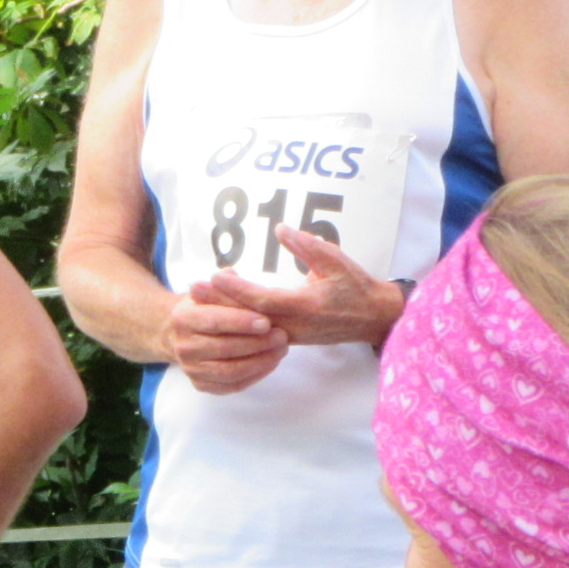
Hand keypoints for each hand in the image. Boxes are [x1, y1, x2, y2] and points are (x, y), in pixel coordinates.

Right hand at [161, 285, 288, 394]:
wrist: (179, 335)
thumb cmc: (204, 310)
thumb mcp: (208, 292)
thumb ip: (223, 286)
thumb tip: (231, 273)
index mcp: (182, 318)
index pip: (213, 321)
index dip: (241, 322)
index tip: (266, 321)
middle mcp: (182, 345)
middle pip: (225, 348)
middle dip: (258, 343)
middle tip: (283, 336)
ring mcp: (190, 368)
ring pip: (230, 371)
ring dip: (260, 362)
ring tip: (281, 350)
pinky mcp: (201, 384)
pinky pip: (232, 385)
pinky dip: (255, 376)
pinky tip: (271, 363)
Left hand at [208, 229, 403, 349]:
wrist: (375, 318)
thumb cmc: (356, 286)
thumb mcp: (337, 261)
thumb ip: (308, 246)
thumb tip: (280, 229)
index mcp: (307, 306)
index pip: (263, 300)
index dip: (237, 290)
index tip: (214, 276)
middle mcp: (295, 325)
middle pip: (249, 317)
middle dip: (219, 303)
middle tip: (193, 288)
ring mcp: (290, 335)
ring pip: (250, 326)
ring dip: (224, 312)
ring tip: (199, 296)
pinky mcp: (288, 338)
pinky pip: (257, 331)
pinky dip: (238, 319)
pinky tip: (220, 306)